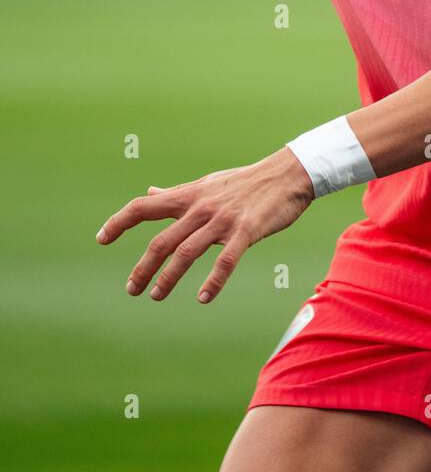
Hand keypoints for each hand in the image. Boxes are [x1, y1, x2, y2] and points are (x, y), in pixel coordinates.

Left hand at [96, 147, 314, 304]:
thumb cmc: (246, 181)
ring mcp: (223, 220)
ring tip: (156, 296)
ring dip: (168, 278)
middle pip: (161, 240)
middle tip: (132, 289)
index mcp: (189, 195)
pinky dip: (213, 281)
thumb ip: (177, 193)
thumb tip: (150, 192)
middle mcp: (200, 208)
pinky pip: (225, 261)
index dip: (119, 222)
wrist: (287, 174)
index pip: (143, 206)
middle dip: (143, 268)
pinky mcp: (246, 231)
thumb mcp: (206, 183)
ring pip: (186, 253)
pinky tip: (204, 297)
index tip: (101, 238)